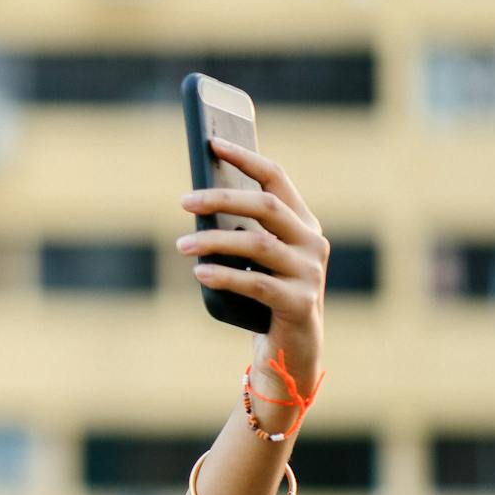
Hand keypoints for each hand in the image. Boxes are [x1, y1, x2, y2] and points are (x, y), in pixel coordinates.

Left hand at [176, 135, 327, 391]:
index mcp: (303, 223)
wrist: (291, 351)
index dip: (245, 158)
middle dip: (222, 198)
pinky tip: (200, 273)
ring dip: (215, 241)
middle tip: (183, 201)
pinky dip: (225, 276)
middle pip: (266, 206)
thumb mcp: (255, 260)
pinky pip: (256, 283)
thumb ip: (241, 231)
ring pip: (258, 243)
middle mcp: (313, 242)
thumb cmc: (264, 298)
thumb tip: (197, 202)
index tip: (213, 143)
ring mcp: (310, 273)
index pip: (276, 178)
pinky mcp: (300, 302)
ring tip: (182, 244)